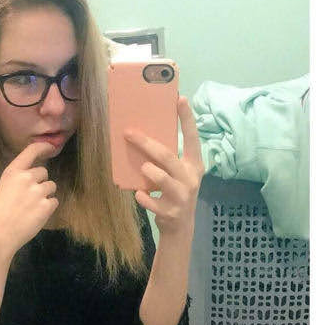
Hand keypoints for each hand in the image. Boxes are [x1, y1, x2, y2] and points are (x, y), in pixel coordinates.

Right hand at [0, 142, 58, 254]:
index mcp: (13, 172)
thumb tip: (36, 173)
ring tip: (32, 208)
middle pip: (44, 172)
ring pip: (51, 186)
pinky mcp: (46, 206)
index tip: (51, 147)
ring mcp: (37, 192)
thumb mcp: (4, 187)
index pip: (31, 151)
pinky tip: (36, 215)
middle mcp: (26, 178)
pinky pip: (54, 201)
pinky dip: (48, 208)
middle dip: (40, 182)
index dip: (43, 147)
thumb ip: (19, 178)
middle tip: (29, 197)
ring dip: (45, 195)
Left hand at [123, 96, 204, 235]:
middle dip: (147, 144)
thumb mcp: (178, 174)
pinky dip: (143, 197)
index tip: (180, 99)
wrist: (180, 226)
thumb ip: (168, 159)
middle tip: (129, 133)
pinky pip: (151, 201)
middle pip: (168, 157)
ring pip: (162, 178)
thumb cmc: (175, 192)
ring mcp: (181, 196)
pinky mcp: (170, 212)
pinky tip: (139, 194)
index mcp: (194, 165)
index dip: (187, 119)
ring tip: (142, 167)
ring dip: (149, 171)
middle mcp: (191, 178)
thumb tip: (143, 136)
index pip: (192, 137)